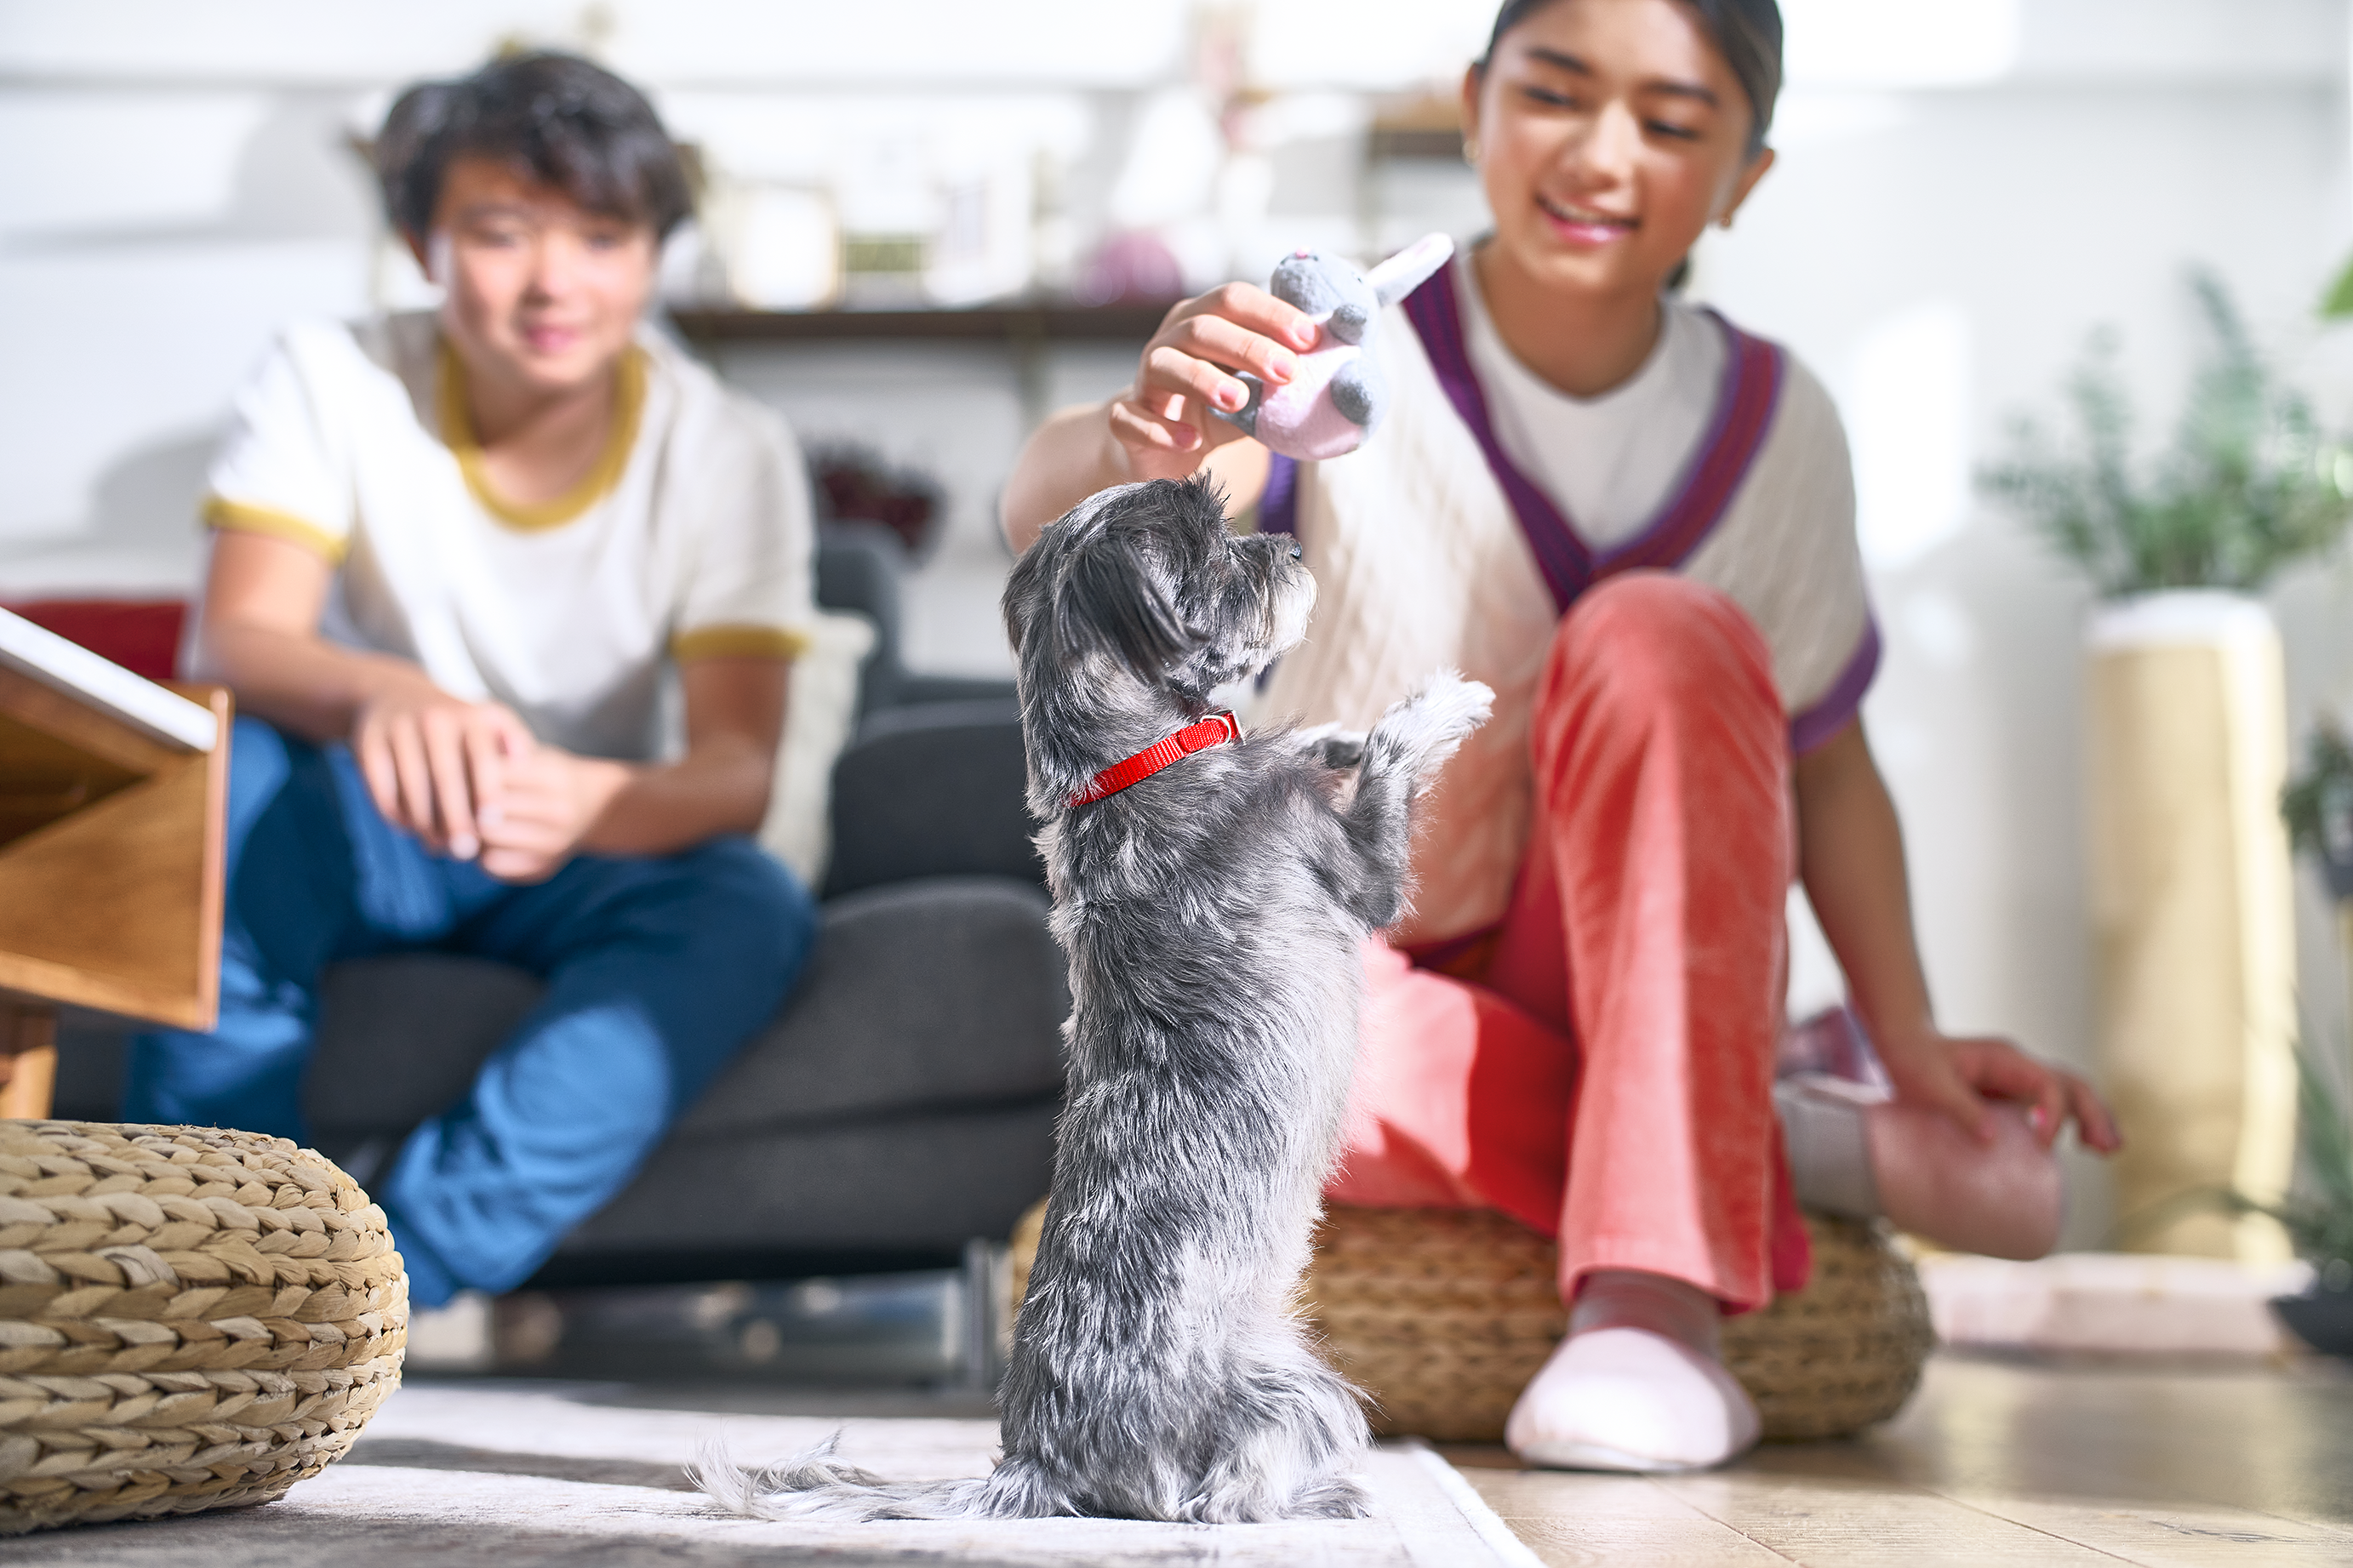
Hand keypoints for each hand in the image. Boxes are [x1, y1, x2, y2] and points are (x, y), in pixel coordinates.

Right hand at [353, 682, 533, 859]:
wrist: (393, 694)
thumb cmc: (454, 721)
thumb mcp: (487, 719)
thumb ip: (513, 740)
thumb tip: (527, 764)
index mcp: (469, 716)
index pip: (482, 759)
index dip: (487, 793)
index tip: (492, 824)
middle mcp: (433, 719)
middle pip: (445, 778)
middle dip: (456, 819)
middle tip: (464, 851)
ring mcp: (397, 730)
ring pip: (412, 787)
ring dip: (425, 824)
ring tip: (438, 846)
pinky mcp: (367, 744)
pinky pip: (381, 788)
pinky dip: (396, 814)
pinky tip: (410, 829)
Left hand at [474, 745, 633, 883]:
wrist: (594, 807)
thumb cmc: (547, 774)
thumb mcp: (533, 753)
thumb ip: (500, 749)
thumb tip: (460, 758)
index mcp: (554, 776)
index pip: (492, 775)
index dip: (470, 773)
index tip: (459, 771)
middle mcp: (559, 811)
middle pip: (488, 811)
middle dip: (467, 805)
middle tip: (456, 800)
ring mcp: (555, 843)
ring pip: (489, 840)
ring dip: (473, 831)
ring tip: (470, 819)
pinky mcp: (544, 868)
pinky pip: (494, 864)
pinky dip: (483, 853)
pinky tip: (488, 840)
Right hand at [1109, 283, 1320, 478]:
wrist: (1163, 450)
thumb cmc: (1218, 410)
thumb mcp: (1257, 388)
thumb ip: (1285, 376)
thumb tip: (1344, 371)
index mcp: (1203, 320)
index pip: (1234, 299)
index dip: (1271, 313)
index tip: (1310, 338)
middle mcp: (1171, 341)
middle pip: (1203, 327)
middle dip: (1248, 347)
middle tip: (1287, 371)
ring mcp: (1145, 380)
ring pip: (1165, 365)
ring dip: (1203, 379)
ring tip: (1239, 401)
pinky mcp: (1125, 420)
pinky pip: (1132, 419)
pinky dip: (1161, 429)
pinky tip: (1191, 441)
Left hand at [1874, 1027, 2122, 1153]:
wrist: (1903, 1045)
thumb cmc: (1913, 1060)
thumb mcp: (1929, 1084)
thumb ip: (1960, 1108)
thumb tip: (1991, 1139)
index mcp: (2004, 1058)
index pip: (2046, 1083)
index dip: (2052, 1113)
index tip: (2043, 1144)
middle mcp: (2020, 1066)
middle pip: (2072, 1085)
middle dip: (2093, 1115)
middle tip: (2105, 1149)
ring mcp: (2021, 1080)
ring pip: (2072, 1094)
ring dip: (2094, 1119)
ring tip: (2109, 1150)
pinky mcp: (2016, 1096)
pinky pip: (2056, 1106)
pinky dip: (2077, 1123)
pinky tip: (2088, 1146)